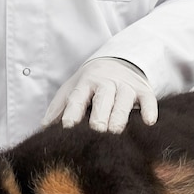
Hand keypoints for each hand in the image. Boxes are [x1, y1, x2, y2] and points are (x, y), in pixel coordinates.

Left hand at [41, 58, 157, 132]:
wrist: (117, 62)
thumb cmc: (90, 83)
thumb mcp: (72, 89)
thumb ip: (58, 108)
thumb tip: (43, 128)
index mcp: (85, 84)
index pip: (77, 99)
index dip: (72, 114)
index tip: (67, 128)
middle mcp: (105, 83)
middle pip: (102, 100)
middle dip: (99, 116)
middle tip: (96, 132)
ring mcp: (125, 86)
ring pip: (123, 101)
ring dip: (120, 116)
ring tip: (116, 132)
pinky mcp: (143, 90)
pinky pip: (148, 99)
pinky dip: (149, 109)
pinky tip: (149, 122)